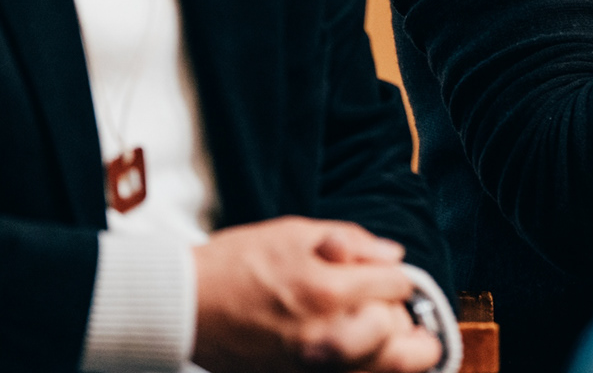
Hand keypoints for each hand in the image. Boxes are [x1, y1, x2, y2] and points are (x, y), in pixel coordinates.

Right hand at [192, 217, 442, 372]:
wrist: (185, 305)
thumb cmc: (237, 262)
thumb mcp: (294, 233)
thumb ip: (350, 240)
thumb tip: (394, 256)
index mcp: (328, 288)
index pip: (395, 286)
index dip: (399, 280)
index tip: (393, 279)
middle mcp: (326, 334)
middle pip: (397, 336)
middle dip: (404, 320)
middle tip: (401, 315)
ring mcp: (312, 366)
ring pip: (380, 370)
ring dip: (399, 357)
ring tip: (407, 347)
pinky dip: (365, 371)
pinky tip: (368, 362)